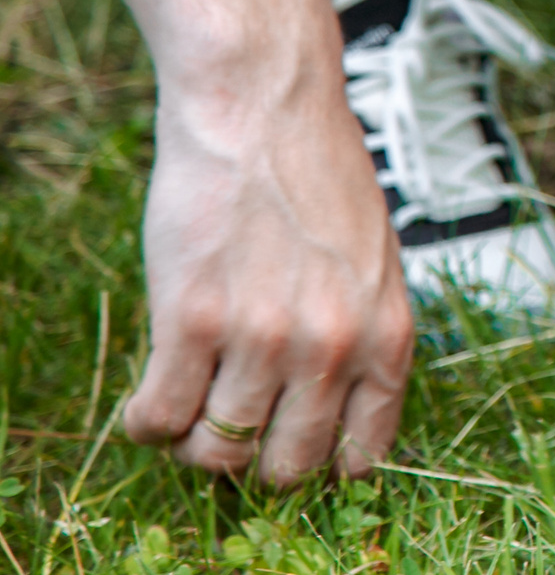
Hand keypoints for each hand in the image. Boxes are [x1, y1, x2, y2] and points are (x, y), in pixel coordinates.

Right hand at [122, 50, 411, 484]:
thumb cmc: (319, 175)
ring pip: (218, 450)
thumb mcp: (374, 262)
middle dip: (255, 457)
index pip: (363, 451)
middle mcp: (333, 347)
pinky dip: (147, 423)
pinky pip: (159, 418)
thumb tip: (332, 409)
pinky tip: (149, 399)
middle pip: (286, 467)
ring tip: (189, 401)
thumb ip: (361, 333)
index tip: (294, 449)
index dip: (323, 462)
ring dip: (195, 439)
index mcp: (388, 335)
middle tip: (232, 422)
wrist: (265, 108)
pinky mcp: (192, 321)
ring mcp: (262, 338)